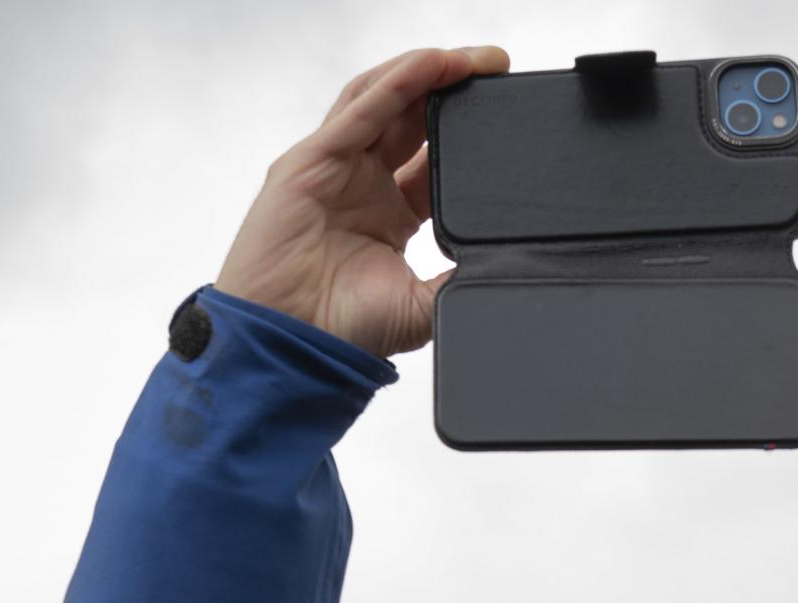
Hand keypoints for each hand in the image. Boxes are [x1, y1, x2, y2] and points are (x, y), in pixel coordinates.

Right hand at [214, 45, 509, 358]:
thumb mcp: (423, 306)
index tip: (505, 112)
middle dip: (452, 88)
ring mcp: (333, 169)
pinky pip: (359, 111)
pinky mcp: (309, 163)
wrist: (292, 348)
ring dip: (427, 73)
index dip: (466, 130)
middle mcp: (361, 184)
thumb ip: (459, 281)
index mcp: (389, 213)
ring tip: (471, 59)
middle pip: (410, 117)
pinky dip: (396, 83)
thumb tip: (505, 268)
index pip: (432, 156)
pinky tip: (432, 63)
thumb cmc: (342, 332)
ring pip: (383, 101)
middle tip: (496, 67)